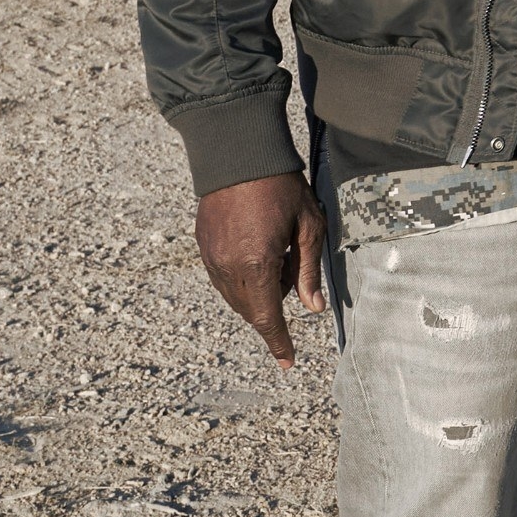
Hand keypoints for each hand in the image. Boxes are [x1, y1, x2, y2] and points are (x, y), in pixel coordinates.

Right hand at [195, 173, 327, 366]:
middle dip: (272, 311)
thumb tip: (313, 308)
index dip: (278, 342)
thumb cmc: (282, 187)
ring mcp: (211, 258)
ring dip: (257, 295)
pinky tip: (258, 257)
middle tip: (293, 280)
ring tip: (279, 260)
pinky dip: (241, 281)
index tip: (287, 362)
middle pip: (250, 310)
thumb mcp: (309, 226)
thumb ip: (309, 270)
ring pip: (234, 297)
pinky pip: (222, 279)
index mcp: (257, 265)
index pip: (268, 317)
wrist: (239, 155)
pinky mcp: (203, 247)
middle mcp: (228, 268)